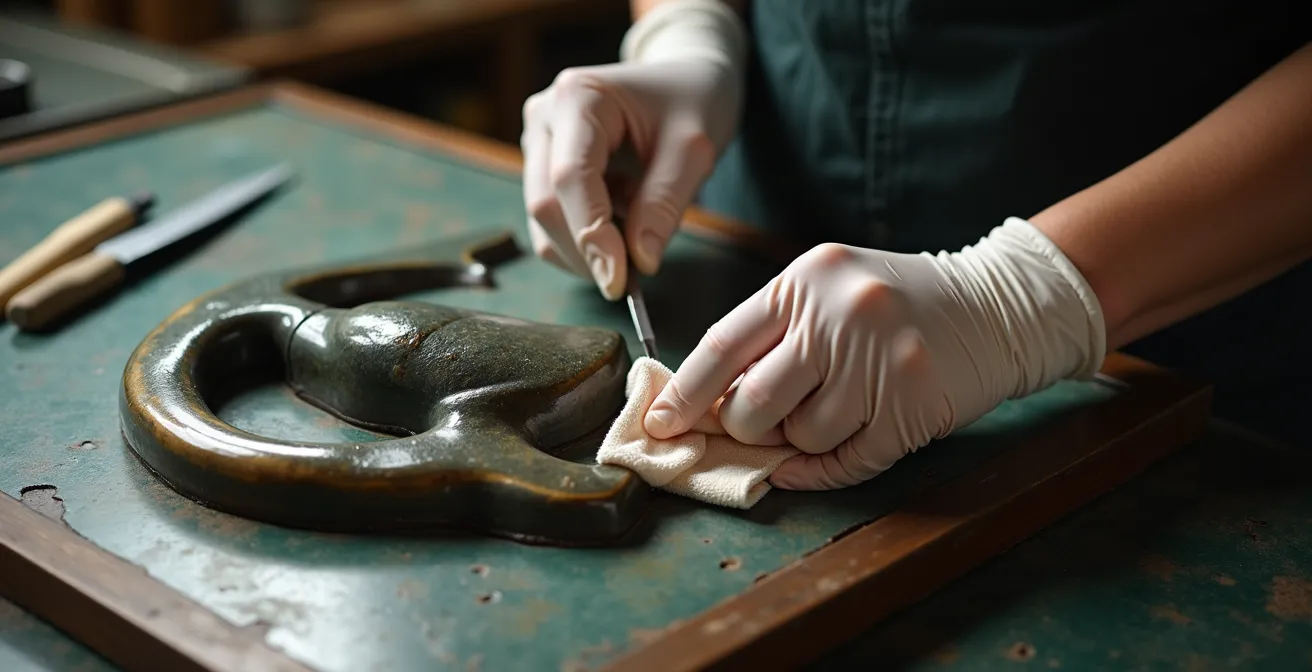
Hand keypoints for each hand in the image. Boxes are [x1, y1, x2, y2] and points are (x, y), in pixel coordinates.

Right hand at [519, 0, 746, 299]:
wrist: (686, 80)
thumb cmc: (693, 101)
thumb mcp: (694, 150)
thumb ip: (664, 204)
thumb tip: (640, 262)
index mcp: (578, 97)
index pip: (570, 179)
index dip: (591, 236)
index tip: (619, 283)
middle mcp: (544, 117)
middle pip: (546, 204)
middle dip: (588, 249)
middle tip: (637, 272)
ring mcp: (538, 142)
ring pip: (543, 221)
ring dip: (589, 246)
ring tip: (639, 219)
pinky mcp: (543, 167)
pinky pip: (552, 222)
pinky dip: (588, 237)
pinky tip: (623, 213)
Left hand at [642, 218, 1107, 488]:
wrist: (999, 305)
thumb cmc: (898, 301)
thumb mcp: (829, 289)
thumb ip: (770, 334)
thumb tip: (706, 403)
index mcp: (806, 280)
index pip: (722, 346)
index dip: (683, 394)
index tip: (658, 425)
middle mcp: (841, 317)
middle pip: (753, 405)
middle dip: (746, 427)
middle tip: (764, 421)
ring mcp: (879, 364)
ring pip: (800, 439)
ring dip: (802, 440)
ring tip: (835, 407)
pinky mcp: (911, 408)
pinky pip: (843, 463)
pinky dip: (822, 471)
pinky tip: (823, 456)